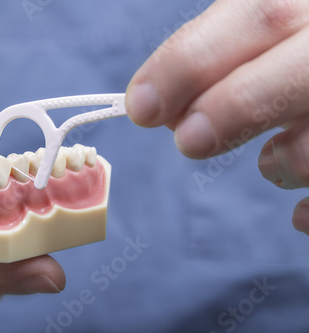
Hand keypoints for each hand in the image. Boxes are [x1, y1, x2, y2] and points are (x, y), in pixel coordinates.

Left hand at [125, 0, 308, 232]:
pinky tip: (300, 212)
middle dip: (235, 107)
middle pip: (302, 68)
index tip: (141, 106)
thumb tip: (156, 107)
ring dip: (285, 163)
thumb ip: (219, 61)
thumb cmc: (294, 61)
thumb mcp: (268, 40)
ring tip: (271, 161)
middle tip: (189, 141)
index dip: (190, 63)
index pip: (260, 14)